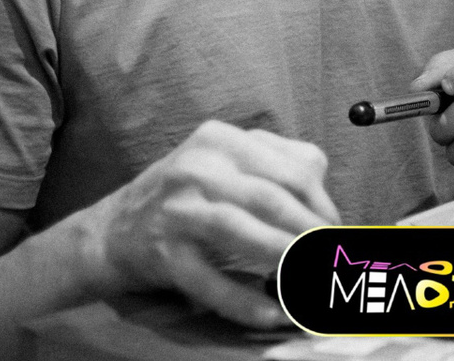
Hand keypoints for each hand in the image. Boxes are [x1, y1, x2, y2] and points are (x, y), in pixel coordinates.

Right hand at [81, 120, 337, 327]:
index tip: (338, 231)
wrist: (114, 228)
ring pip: (241, 230)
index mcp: (223, 140)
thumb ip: (276, 171)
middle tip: (334, 260)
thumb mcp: (226, 164)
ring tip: (311, 280)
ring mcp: (178, 208)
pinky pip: (209, 280)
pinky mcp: (164, 251)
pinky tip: (271, 313)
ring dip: (284, 258)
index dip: (324, 203)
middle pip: (272, 197)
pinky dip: (243, 299)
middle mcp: (199, 166)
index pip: (293, 167)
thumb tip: (330, 214)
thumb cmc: (187, 196)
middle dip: (311, 232)